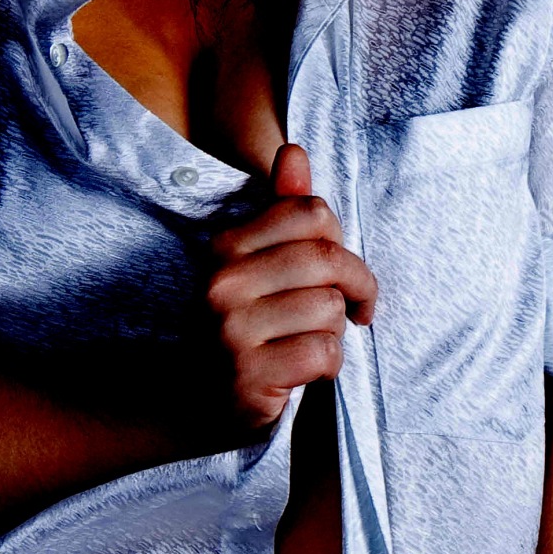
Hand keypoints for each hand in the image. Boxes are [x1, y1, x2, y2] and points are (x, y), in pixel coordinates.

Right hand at [203, 142, 376, 435]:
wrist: (194, 401)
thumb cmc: (242, 327)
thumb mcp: (257, 264)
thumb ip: (281, 210)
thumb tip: (293, 151)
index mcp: (225, 246)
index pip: (310, 213)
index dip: (341, 241)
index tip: (343, 272)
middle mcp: (222, 283)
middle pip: (327, 258)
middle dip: (357, 285)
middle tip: (358, 308)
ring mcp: (231, 331)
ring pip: (329, 309)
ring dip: (335, 331)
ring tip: (311, 341)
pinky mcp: (249, 376)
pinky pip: (323, 353)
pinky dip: (328, 365)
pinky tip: (305, 370)